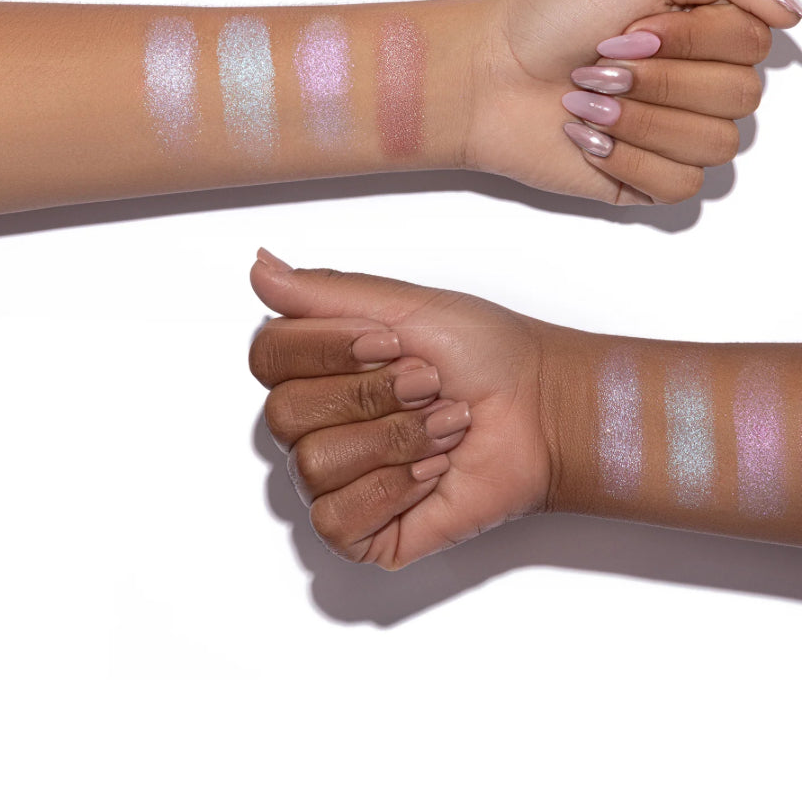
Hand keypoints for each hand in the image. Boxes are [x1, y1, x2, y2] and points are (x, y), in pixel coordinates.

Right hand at [249, 256, 566, 568]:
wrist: (542, 410)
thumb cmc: (486, 356)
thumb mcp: (403, 304)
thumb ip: (323, 291)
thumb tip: (259, 267)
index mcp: (317, 365)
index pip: (267, 356)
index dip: (328, 349)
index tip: (390, 340)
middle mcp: (316, 423)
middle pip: (284, 413)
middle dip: (372, 394)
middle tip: (427, 385)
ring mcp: (335, 480)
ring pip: (314, 465)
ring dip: (396, 440)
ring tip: (443, 428)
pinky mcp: (360, 532)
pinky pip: (336, 518)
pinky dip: (395, 489)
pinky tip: (432, 473)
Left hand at [467, 0, 801, 204]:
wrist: (489, 75)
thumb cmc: (553, 15)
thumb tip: (793, 10)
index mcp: (712, 26)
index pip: (756, 41)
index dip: (689, 38)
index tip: (630, 25)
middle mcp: (708, 81)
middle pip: (743, 95)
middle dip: (659, 78)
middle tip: (601, 62)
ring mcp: (684, 135)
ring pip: (717, 144)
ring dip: (640, 118)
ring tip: (588, 99)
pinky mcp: (656, 182)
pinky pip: (682, 184)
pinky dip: (627, 157)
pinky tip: (590, 137)